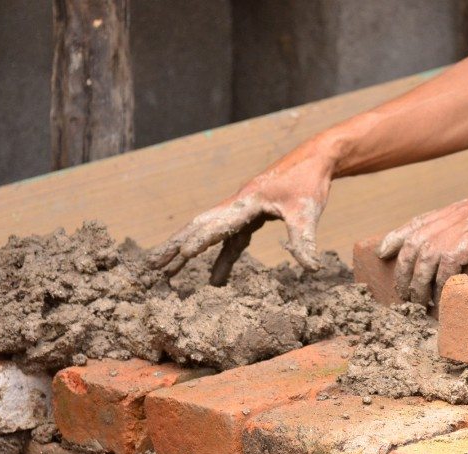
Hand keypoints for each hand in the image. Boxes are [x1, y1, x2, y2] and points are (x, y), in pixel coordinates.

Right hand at [149, 144, 333, 284]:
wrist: (315, 159)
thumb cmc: (309, 182)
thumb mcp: (308, 211)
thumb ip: (304, 241)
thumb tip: (311, 269)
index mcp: (247, 201)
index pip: (220, 223)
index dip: (202, 239)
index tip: (183, 254)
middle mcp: (237, 204)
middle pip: (200, 227)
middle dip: (175, 246)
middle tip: (152, 266)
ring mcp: (241, 211)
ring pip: (209, 234)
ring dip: (188, 253)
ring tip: (167, 274)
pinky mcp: (250, 217)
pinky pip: (229, 241)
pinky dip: (220, 259)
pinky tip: (215, 280)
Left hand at [377, 194, 467, 304]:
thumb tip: (461, 249)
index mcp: (462, 208)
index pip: (419, 221)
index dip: (396, 236)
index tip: (382, 252)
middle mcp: (461, 212)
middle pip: (416, 241)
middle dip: (404, 270)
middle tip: (403, 295)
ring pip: (427, 253)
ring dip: (418, 282)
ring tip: (417, 302)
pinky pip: (449, 260)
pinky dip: (441, 281)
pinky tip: (441, 296)